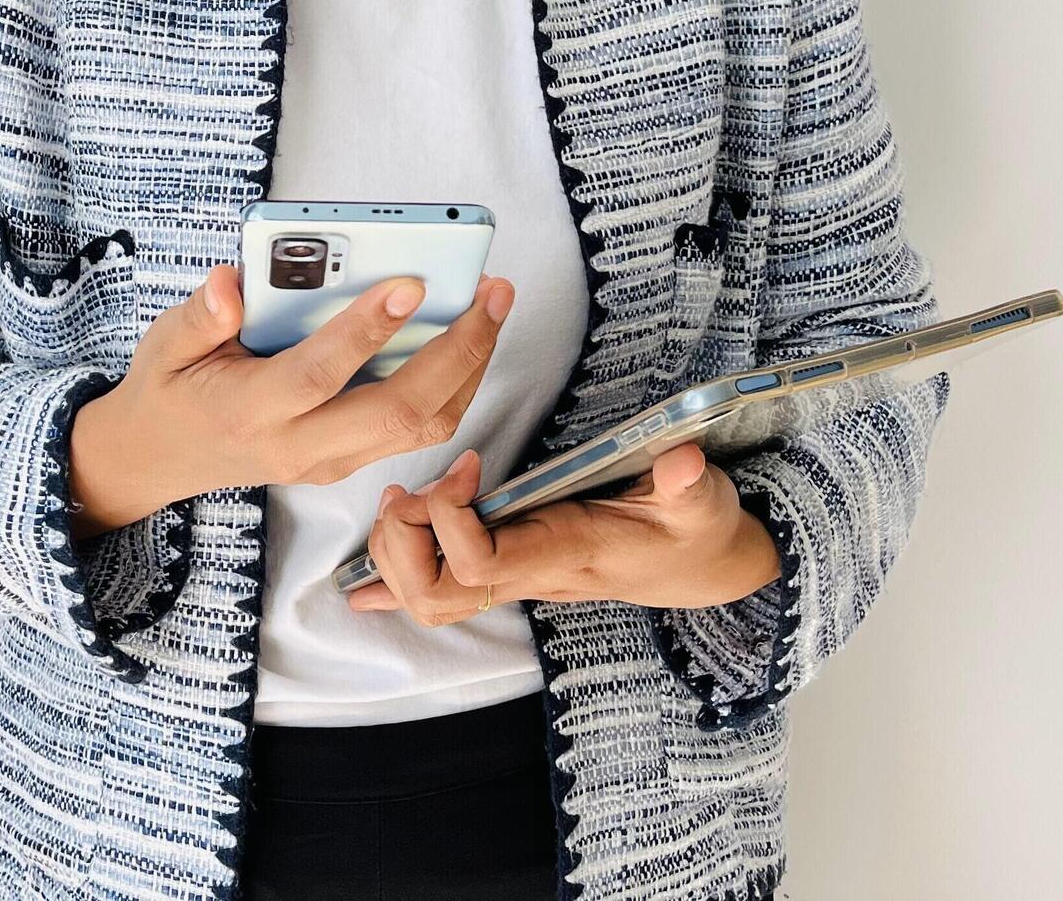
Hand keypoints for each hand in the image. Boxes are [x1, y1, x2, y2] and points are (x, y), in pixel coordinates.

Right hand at [72, 265, 518, 529]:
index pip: (320, 374)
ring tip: (491, 306)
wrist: (160, 460)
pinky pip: (416, 431)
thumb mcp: (163, 345)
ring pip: (421, 427)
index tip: (411, 283)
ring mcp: (329, 461)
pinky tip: (467, 339)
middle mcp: (299, 446)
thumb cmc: (169, 390)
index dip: (368, 330)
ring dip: (468, 368)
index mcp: (251, 411)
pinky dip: (453, 386)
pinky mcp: (347, 460)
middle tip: (491, 291)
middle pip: (397, 411)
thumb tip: (230, 283)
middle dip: (456, 351)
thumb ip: (199, 316)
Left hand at [343, 441, 782, 622]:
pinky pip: (441, 592)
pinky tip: (361, 587)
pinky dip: (395, 587)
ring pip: (430, 599)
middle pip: (437, 595)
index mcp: (564, 554)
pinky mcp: (509, 568)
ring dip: (395, 554)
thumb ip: (689, 487)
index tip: (467, 463)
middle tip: (409, 491)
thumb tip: (684, 464)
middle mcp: (530, 574)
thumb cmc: (692, 531)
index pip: (483, 563)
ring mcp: (516, 577)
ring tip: (399, 500)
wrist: (698, 563)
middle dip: (404, 545)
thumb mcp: (701, 503)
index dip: (452, 517)